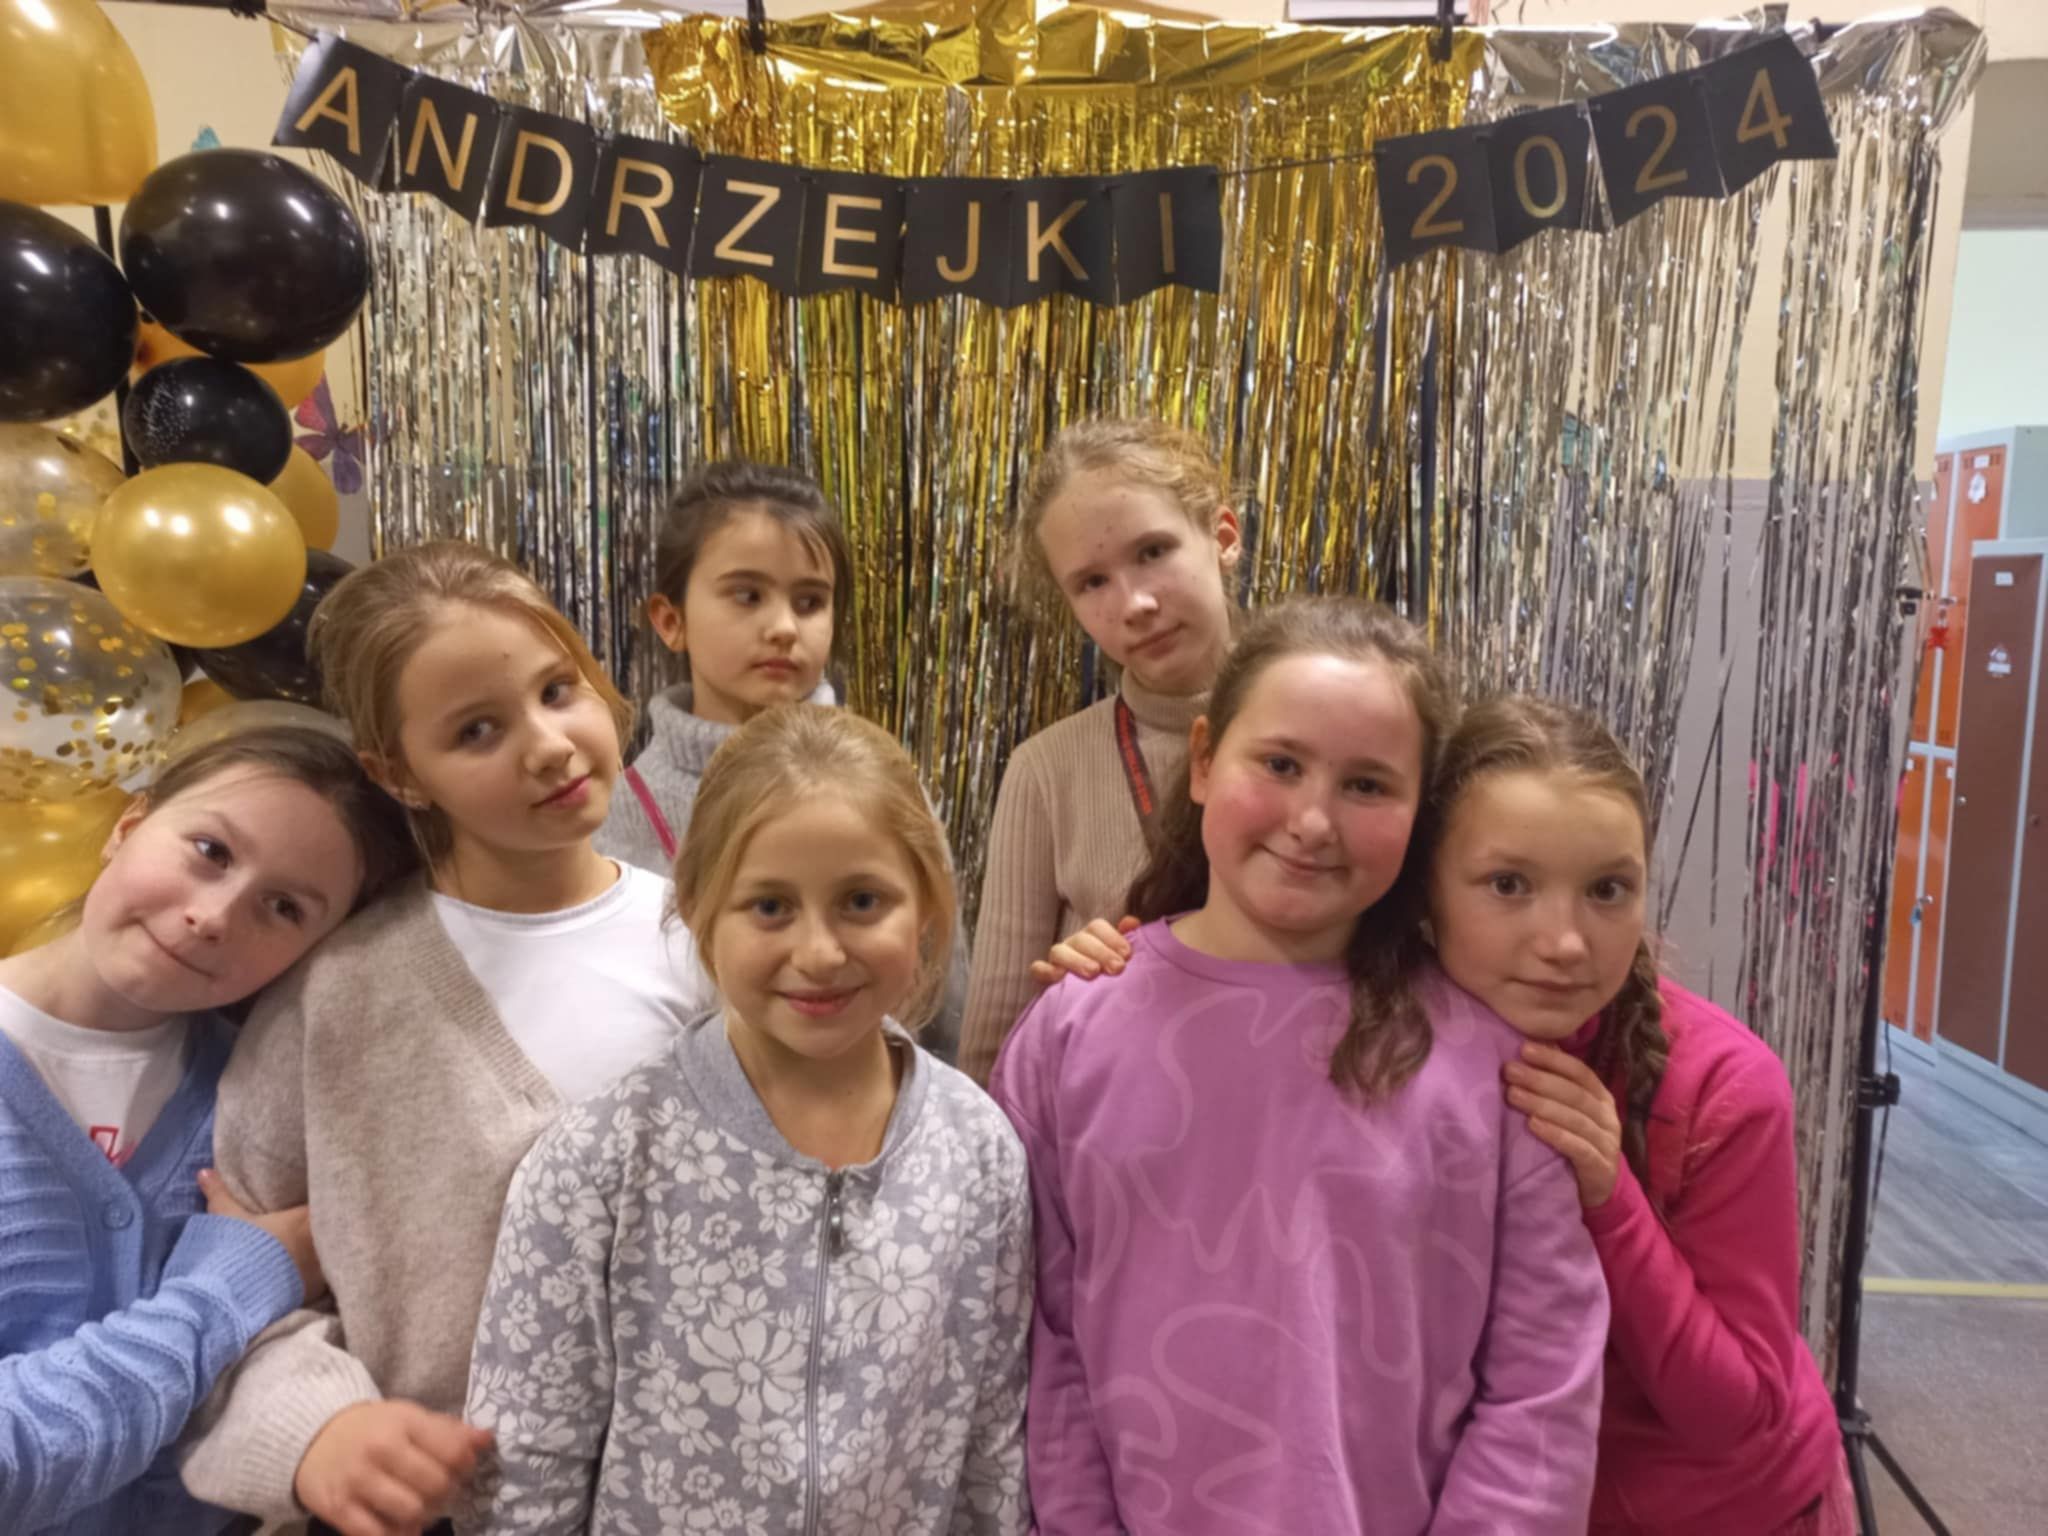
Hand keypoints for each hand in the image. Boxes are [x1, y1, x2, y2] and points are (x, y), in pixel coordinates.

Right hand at [199, 1169, 325, 1304]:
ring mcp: (323, 1267)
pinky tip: (315, 1271)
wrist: (238, 1296)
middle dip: (332, 1221)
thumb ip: (220, 1192)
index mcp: (307, 1217)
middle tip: (322, 1219)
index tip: (324, 1193)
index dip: (327, 1196)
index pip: (328, 1200)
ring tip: (322, 1244)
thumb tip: (204, 1172)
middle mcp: (321, 1240)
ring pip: (335, 1250)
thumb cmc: (239, 1251)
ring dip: (331, 1247)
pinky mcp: (319, 1290)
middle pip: (336, 1224)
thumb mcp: (229, 1219)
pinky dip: (325, 1272)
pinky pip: (329, 1276)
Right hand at [295, 1400, 492, 1535]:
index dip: (466, 1466)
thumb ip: (449, 1430)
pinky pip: (378, 1534)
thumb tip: (487, 1440)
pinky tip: (399, 1525)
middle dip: (446, 1494)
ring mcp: (357, 1480)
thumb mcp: (409, 1418)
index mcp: (404, 1422)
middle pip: (436, 1485)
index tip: (462, 1470)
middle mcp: (381, 1449)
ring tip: (420, 1509)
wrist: (313, 1438)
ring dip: (423, 1517)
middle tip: (440, 1493)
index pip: (454, 1450)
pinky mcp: (337, 1508)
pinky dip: (396, 1534)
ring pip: (411, 1511)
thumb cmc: (373, 1429)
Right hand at [1028, 915, 1138, 986]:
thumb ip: (1129, 939)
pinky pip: (1038, 969)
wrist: (1089, 1006)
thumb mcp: (1120, 958)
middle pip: (1081, 939)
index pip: (1097, 927)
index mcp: (1092, 937)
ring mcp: (1057, 960)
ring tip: (1093, 973)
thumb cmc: (1109, 977)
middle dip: (1101, 952)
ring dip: (1076, 960)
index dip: (1112, 937)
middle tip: (1117, 968)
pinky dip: (1046, 970)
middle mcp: (1073, 945)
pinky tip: (1058, 976)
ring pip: (1059, 951)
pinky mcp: (1044, 976)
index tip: (1127, 954)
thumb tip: (1132, 923)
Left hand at [1503, 1043, 1621, 1208]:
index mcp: (1601, 1098)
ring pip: (1575, 1119)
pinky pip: (1579, 1148)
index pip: (1580, 1072)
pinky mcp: (1600, 1167)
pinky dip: (1556, 1135)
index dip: (1553, 1059)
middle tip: (1509, 1071)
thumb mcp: (1570, 1111)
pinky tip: (1533, 1125)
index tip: (1524, 1049)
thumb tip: (1529, 1046)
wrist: (1598, 1189)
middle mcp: (1607, 1117)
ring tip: (1513, 1095)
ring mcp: (1607, 1143)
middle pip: (1574, 1094)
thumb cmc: (1576, 1141)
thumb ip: (1556, 1082)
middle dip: (1540, 1080)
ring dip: (1542, 1105)